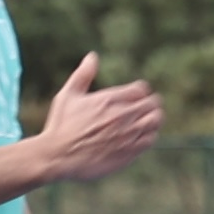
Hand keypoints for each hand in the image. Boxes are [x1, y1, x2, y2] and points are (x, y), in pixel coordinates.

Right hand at [33, 54, 165, 184]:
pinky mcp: (128, 152)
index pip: (141, 89)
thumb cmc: (60, 125)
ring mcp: (126, 135)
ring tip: (145, 122)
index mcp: (109, 99)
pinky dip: (149, 136)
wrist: (57, 156)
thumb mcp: (68, 95)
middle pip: (152, 104)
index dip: (140, 91)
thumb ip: (83, 75)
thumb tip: (92, 56)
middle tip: (144, 109)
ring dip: (153, 119)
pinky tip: (140, 137)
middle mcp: (121, 116)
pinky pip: (150, 140)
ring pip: (155, 121)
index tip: (135, 97)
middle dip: (150, 104)